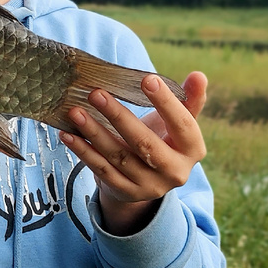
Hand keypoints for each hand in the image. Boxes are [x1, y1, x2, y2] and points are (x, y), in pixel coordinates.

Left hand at [59, 71, 207, 235]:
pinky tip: (68, 135)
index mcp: (193, 150)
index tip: (147, 78)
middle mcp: (175, 172)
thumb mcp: (178, 124)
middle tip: (96, 93)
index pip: (182, 125)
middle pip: (145, 143)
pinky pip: (101, 170)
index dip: (166, 102)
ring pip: (119, 157)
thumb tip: (198, 75)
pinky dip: (83, 152)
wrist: (149, 180)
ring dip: (94, 133)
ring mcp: (149, 185)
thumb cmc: (163, 139)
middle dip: (118, 117)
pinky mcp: (126, 192)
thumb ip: (188, 100)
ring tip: (75, 112)